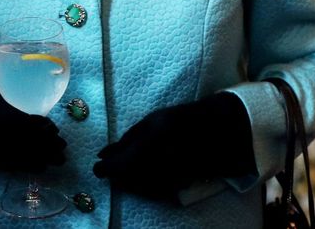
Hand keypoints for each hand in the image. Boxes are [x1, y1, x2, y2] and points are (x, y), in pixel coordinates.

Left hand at [93, 92, 253, 199]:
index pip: (111, 169)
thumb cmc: (180, 122)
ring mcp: (162, 184)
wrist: (215, 135)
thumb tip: (101, 155)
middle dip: (115, 173)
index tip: (100, 164)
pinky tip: (144, 171)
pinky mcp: (171, 190)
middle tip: (115, 161)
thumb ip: (124, 141)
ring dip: (126, 179)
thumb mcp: (149, 123)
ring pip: (133, 189)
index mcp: (141, 153)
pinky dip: (141, 184)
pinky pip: (148, 192)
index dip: (102, 168)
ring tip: (131, 163)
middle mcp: (151, 173)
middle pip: (121, 181)